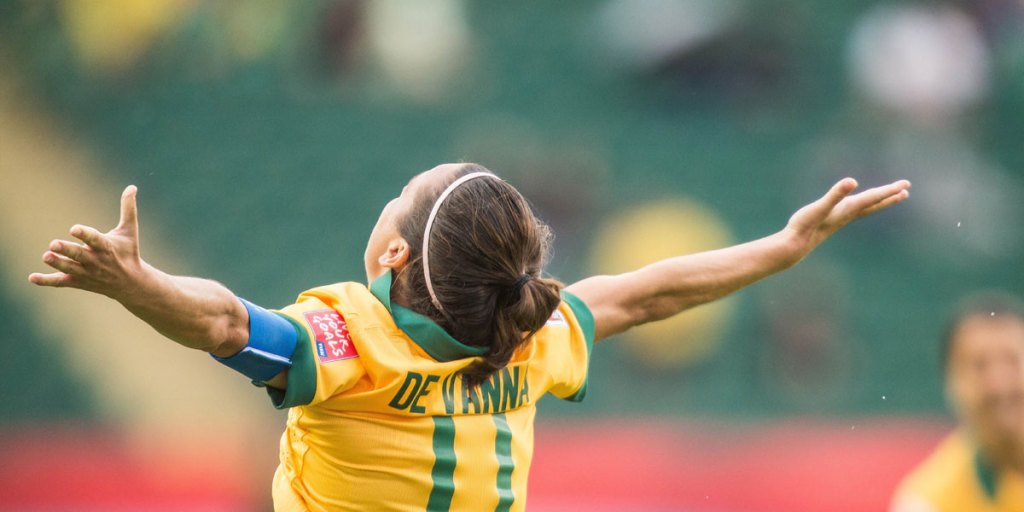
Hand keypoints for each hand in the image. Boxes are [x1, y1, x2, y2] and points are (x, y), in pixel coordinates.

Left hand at [29, 185, 146, 299]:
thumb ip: (128, 209)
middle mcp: (96, 261)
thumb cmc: (129, 252)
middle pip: (80, 255)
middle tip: (53, 244)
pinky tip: (32, 277)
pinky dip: (47, 281)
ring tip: (46, 256)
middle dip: (67, 250)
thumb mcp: (130, 231)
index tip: (74, 228)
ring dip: (58, 263)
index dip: (85, 234)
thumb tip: (132, 186)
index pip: (95, 239)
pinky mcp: (79, 281)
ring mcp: (87, 273)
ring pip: (70, 268)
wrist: (131, 284)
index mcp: (107, 247)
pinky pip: (61, 282)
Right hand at [785, 177, 910, 257]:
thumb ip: (835, 194)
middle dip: (890, 196)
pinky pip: (857, 210)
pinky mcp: (835, 219)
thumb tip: (851, 181)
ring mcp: (843, 217)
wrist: (797, 244)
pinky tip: (862, 203)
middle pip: (875, 204)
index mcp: (848, 208)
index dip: (889, 190)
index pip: (873, 197)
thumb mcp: (821, 206)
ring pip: (868, 208)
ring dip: (881, 201)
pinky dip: (866, 204)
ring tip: (894, 196)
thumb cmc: (806, 224)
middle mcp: (849, 213)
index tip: (905, 185)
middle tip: (906, 190)